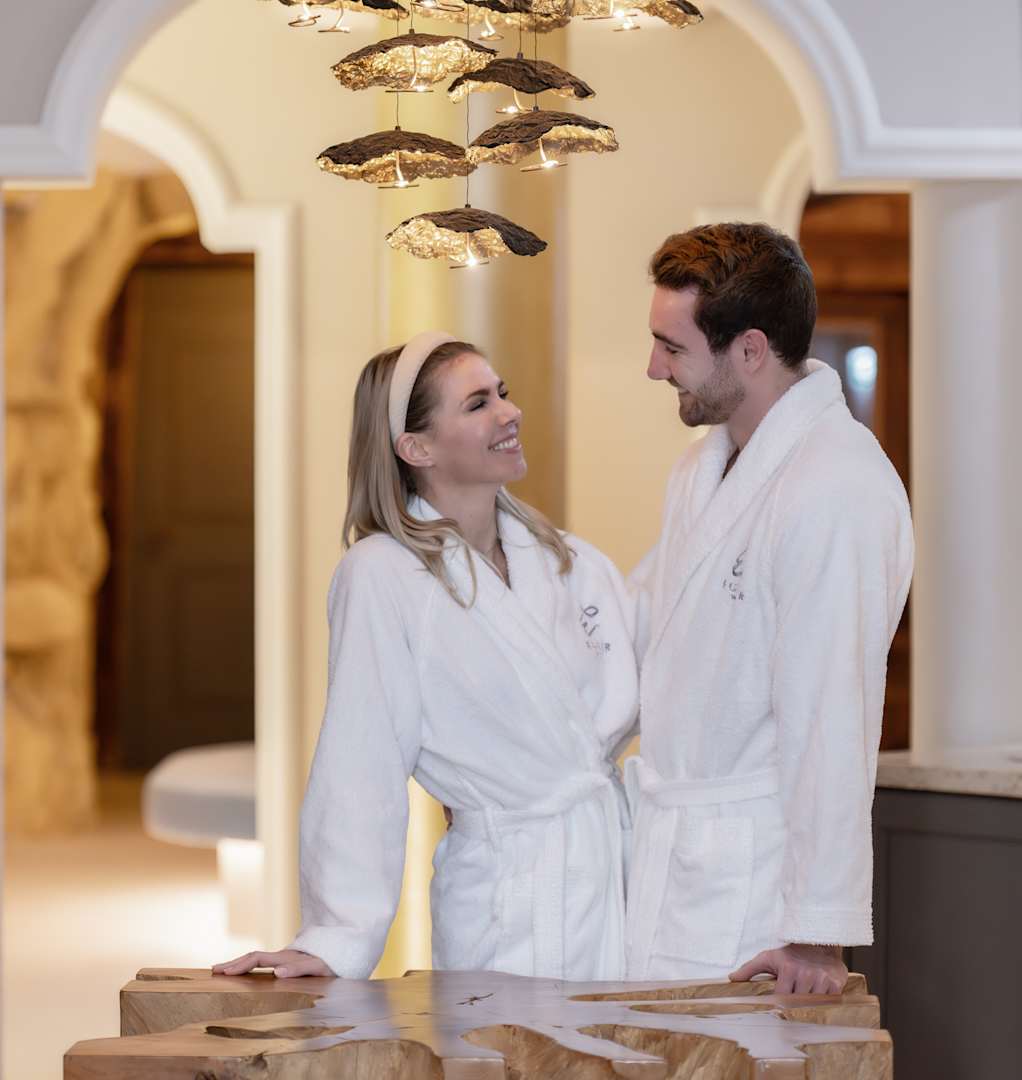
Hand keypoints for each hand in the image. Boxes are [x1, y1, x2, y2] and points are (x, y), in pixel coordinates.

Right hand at [212, 949, 333, 978]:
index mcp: (286, 957)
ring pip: (259, 959)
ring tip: (225, 970)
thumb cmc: (334, 962)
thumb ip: (300, 968)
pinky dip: (252, 966)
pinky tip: (248, 973)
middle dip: (234, 963)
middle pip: (253, 956)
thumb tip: (276, 972)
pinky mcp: (291, 963)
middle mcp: (284, 956)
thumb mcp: (319, 967)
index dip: (239, 965)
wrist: (347, 951)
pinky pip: (266, 964)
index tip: (223, 972)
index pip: (257, 959)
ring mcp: (287, 958)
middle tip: (214, 970)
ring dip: (241, 964)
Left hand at [728, 943, 846, 994]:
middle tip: (792, 1005)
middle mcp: (806, 974)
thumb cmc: (791, 953)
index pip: (781, 998)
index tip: (777, 1008)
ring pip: (813, 1005)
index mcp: (788, 968)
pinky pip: (829, 1002)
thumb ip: (749, 969)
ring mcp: (822, 979)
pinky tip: (819, 996)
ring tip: (806, 998)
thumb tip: (732, 979)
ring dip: (809, 1005)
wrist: (818, 942)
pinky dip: (824, 1003)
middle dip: (794, 1005)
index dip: (778, 1005)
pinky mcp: (836, 983)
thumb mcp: (769, 958)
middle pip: (797, 1003)